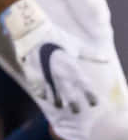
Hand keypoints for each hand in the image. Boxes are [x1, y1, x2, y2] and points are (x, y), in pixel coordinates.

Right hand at [1, 0, 97, 114]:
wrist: (32, 29)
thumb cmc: (55, 36)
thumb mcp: (75, 45)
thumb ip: (91, 55)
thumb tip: (107, 59)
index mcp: (71, 66)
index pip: (85, 86)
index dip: (90, 96)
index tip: (94, 103)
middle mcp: (60, 73)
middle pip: (70, 95)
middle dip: (74, 104)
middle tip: (76, 110)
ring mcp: (46, 75)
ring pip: (53, 95)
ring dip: (57, 100)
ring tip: (59, 104)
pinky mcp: (32, 74)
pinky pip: (37, 88)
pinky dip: (41, 93)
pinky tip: (43, 96)